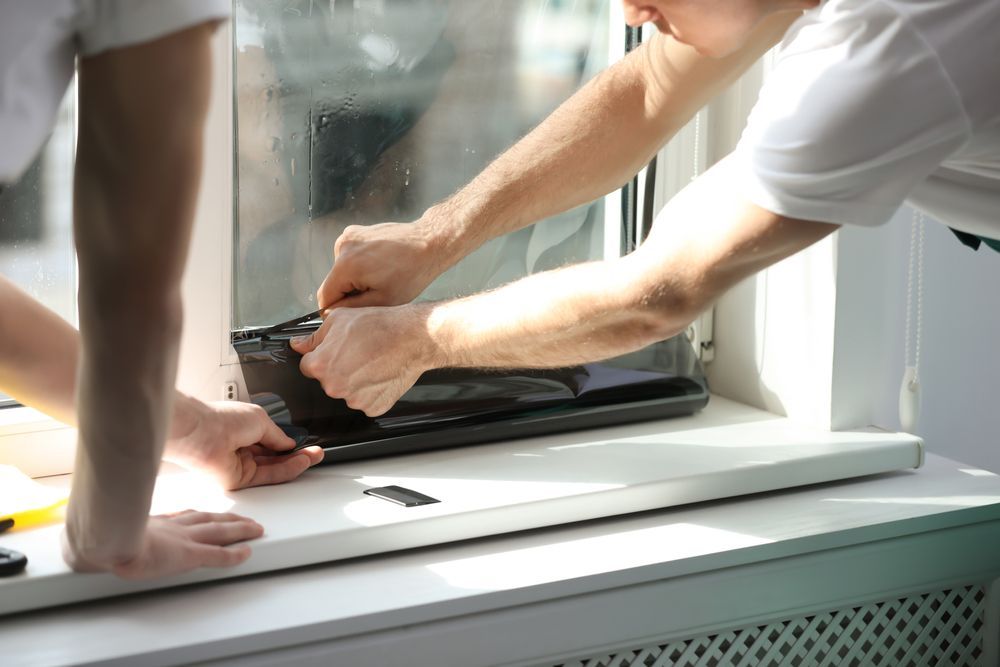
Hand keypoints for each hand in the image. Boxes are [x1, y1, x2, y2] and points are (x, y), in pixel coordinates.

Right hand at [109, 511, 261, 579]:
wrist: (104, 543)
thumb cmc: (99, 539)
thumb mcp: (105, 530)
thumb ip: (109, 531)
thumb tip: (93, 540)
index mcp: (154, 524)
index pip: (182, 517)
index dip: (198, 515)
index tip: (206, 513)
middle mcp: (172, 529)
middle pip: (207, 519)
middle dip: (227, 517)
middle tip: (242, 518)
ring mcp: (182, 540)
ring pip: (219, 531)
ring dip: (239, 528)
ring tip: (255, 528)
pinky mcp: (188, 555)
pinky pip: (217, 555)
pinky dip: (234, 554)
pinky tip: (247, 552)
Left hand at [166, 396, 323, 490]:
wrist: (200, 433)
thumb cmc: (220, 420)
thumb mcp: (260, 420)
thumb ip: (277, 435)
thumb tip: (288, 443)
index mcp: (243, 430)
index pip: (272, 441)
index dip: (290, 443)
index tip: (306, 443)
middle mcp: (241, 448)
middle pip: (275, 456)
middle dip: (297, 455)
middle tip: (315, 453)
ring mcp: (240, 465)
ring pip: (273, 468)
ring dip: (295, 463)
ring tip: (313, 457)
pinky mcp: (238, 480)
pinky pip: (267, 477)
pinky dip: (285, 471)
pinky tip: (299, 463)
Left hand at [290, 305, 433, 416]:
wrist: (412, 337)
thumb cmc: (379, 326)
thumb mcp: (339, 319)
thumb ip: (313, 337)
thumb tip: (298, 345)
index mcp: (321, 366)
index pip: (308, 367)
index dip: (322, 356)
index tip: (335, 352)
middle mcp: (334, 387)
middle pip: (328, 382)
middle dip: (338, 369)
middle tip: (357, 354)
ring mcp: (355, 400)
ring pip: (347, 393)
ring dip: (355, 382)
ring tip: (371, 362)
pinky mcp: (374, 407)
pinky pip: (366, 401)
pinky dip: (371, 391)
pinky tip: (379, 374)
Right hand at [316, 219, 453, 309]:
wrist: (429, 242)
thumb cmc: (412, 272)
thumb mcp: (382, 301)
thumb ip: (351, 308)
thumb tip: (330, 313)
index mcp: (346, 265)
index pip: (325, 297)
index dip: (336, 310)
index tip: (353, 314)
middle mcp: (342, 247)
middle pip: (333, 282)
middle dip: (348, 293)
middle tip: (375, 295)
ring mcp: (348, 236)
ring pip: (341, 270)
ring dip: (355, 279)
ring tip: (381, 278)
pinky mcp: (355, 232)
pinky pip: (349, 257)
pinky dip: (360, 265)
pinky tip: (381, 266)